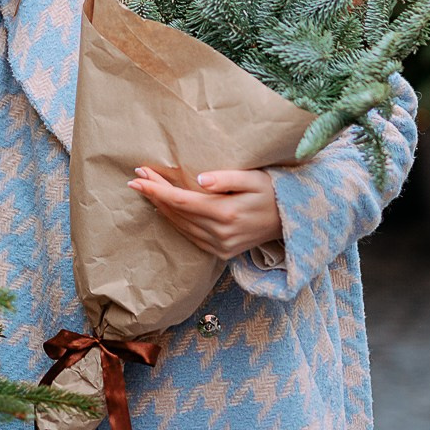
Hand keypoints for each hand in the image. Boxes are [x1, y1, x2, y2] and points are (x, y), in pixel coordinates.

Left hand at [127, 166, 282, 260]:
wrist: (292, 219)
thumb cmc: (272, 190)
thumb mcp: (253, 178)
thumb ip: (227, 178)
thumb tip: (200, 180)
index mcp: (225, 213)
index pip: (181, 201)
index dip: (157, 189)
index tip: (137, 177)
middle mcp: (220, 234)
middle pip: (177, 213)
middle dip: (154, 195)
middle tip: (137, 177)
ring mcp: (220, 246)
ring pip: (180, 227)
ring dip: (161, 209)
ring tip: (146, 190)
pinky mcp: (222, 252)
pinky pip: (191, 237)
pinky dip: (175, 223)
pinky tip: (165, 211)